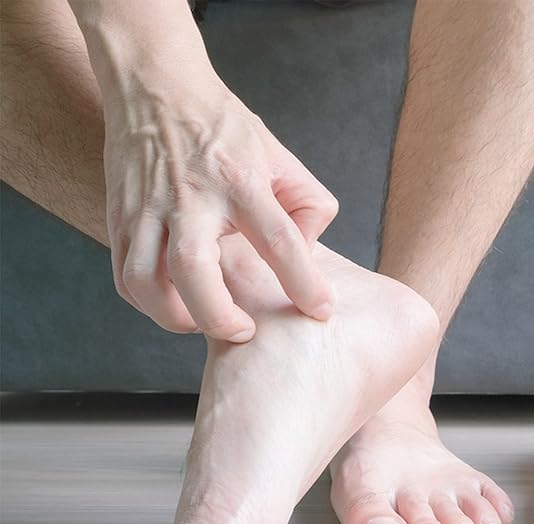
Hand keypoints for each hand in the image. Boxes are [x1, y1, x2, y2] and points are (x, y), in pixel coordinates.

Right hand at [103, 79, 337, 341]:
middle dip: (220, 316)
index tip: (320, 309)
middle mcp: (191, 196)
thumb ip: (308, 206)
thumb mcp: (283, 158)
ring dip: (177, 317)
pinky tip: (175, 303)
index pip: (279, 240)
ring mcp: (148, 207)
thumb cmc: (227, 131)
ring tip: (206, 319)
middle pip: (195, 270)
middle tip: (245, 330)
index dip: (304, 282)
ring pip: (146, 280)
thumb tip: (304, 257)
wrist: (158, 89)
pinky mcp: (119, 215)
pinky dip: (147, 303)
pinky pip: (124, 276)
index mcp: (241, 181)